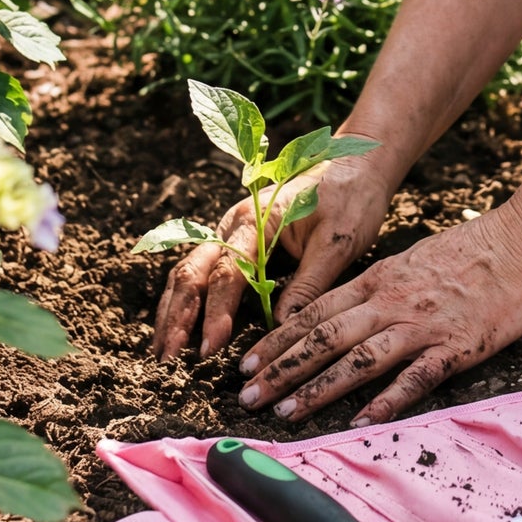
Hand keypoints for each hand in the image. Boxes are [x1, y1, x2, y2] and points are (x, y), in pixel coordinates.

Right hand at [152, 153, 393, 361]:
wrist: (357, 163)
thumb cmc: (351, 198)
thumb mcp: (338, 242)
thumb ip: (308, 284)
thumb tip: (281, 329)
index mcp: (256, 219)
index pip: (227, 272)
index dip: (216, 312)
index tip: (211, 348)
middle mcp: (234, 224)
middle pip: (192, 271)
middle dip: (177, 316)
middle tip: (167, 358)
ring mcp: (231, 232)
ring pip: (190, 272)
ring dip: (174, 311)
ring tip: (163, 352)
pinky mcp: (238, 242)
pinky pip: (204, 271)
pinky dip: (188, 300)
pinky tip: (181, 328)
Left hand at [233, 206, 521, 423]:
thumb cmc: (472, 251)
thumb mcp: (412, 260)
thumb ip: (380, 287)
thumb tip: (347, 310)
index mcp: (378, 280)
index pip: (314, 312)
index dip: (277, 339)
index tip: (246, 363)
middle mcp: (390, 302)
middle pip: (323, 337)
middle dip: (281, 368)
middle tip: (246, 397)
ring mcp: (421, 325)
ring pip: (356, 358)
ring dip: (317, 387)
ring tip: (285, 412)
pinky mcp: (454, 347)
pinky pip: (413, 378)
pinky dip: (385, 400)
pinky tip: (361, 421)